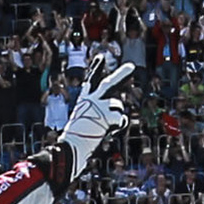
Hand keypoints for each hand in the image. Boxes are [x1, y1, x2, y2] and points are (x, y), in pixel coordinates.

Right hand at [53, 59, 136, 177]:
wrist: (72, 147)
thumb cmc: (74, 141)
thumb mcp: (83, 125)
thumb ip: (97, 117)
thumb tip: (116, 118)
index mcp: (84, 101)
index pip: (91, 81)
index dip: (96, 68)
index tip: (100, 57)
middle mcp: (92, 99)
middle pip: (110, 83)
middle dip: (122, 74)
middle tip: (131, 66)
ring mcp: (100, 105)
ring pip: (118, 106)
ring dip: (116, 116)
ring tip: (103, 127)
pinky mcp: (108, 114)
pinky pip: (122, 119)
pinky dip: (118, 126)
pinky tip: (108, 132)